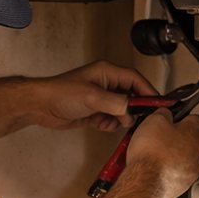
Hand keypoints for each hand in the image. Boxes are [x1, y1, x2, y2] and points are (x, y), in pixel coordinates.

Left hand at [24, 61, 157, 132]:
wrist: (40, 106)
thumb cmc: (60, 93)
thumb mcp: (92, 97)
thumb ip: (116, 103)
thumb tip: (131, 110)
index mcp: (107, 73)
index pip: (135, 80)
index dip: (148, 91)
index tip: (157, 103)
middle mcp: (105, 84)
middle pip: (131, 96)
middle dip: (132, 109)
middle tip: (133, 118)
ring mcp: (100, 98)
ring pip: (121, 110)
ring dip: (118, 119)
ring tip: (110, 121)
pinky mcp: (94, 111)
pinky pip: (110, 119)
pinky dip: (108, 124)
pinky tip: (99, 123)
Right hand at [127, 114, 198, 197]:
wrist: (144, 181)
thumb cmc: (151, 154)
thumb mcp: (153, 121)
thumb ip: (163, 114)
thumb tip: (164, 114)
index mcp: (193, 133)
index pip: (198, 119)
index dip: (185, 117)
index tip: (178, 118)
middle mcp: (197, 152)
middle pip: (192, 140)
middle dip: (179, 138)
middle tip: (163, 137)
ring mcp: (191, 170)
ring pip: (186, 158)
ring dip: (174, 155)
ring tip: (157, 154)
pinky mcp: (183, 184)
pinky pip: (178, 173)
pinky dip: (169, 171)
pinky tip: (156, 168)